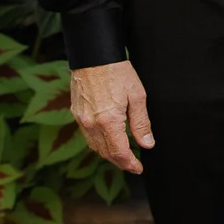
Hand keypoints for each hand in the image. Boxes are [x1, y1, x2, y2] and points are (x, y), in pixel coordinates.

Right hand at [70, 60, 152, 174]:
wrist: (93, 56)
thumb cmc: (117, 72)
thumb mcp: (137, 96)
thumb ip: (141, 123)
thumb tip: (147, 143)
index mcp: (108, 121)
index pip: (120, 152)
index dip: (130, 163)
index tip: (139, 168)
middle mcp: (91, 124)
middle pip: (106, 153)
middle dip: (120, 162)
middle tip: (133, 165)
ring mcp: (81, 120)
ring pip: (95, 146)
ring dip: (109, 154)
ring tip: (123, 155)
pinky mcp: (76, 113)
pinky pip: (88, 136)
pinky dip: (99, 143)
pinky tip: (108, 140)